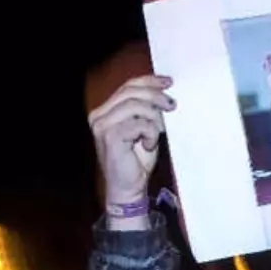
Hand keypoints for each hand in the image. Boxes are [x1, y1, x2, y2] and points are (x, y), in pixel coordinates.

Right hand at [87, 75, 173, 205]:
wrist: (129, 188)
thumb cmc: (136, 160)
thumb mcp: (144, 129)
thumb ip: (146, 110)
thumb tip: (163, 91)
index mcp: (105, 110)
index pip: (128, 86)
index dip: (149, 81)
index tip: (168, 82)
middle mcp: (99, 115)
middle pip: (131, 92)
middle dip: (155, 96)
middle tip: (172, 106)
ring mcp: (102, 125)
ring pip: (135, 105)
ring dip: (154, 118)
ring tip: (158, 132)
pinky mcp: (109, 136)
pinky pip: (139, 124)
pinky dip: (150, 133)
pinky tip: (150, 145)